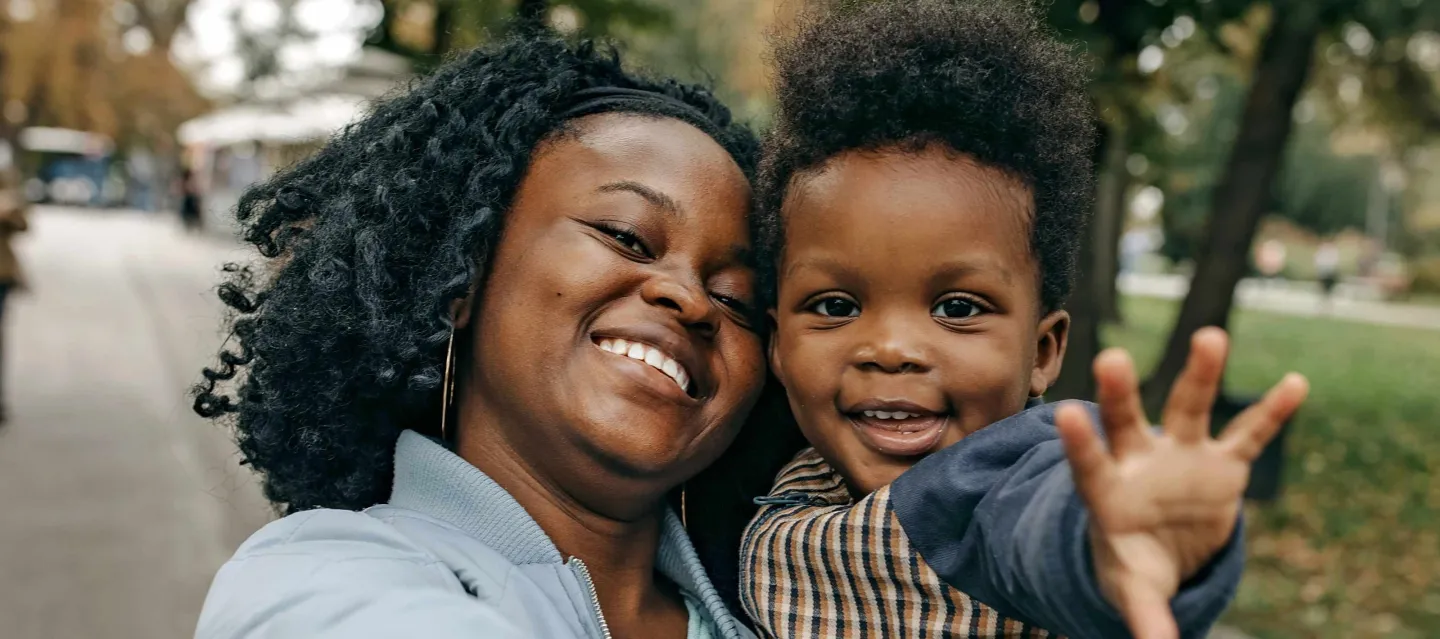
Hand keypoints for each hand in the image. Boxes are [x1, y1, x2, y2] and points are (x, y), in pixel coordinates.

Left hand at [1054, 327, 1308, 638]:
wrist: (1161, 547)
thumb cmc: (1134, 565)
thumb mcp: (1134, 589)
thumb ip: (1143, 614)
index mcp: (1108, 494)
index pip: (1089, 466)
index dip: (1081, 444)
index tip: (1066, 414)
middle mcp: (1141, 463)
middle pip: (1127, 422)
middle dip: (1120, 393)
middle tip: (1110, 358)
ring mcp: (1183, 457)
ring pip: (1188, 409)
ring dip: (1200, 375)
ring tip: (1211, 335)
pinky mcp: (1223, 464)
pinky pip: (1248, 436)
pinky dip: (1271, 413)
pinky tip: (1295, 384)